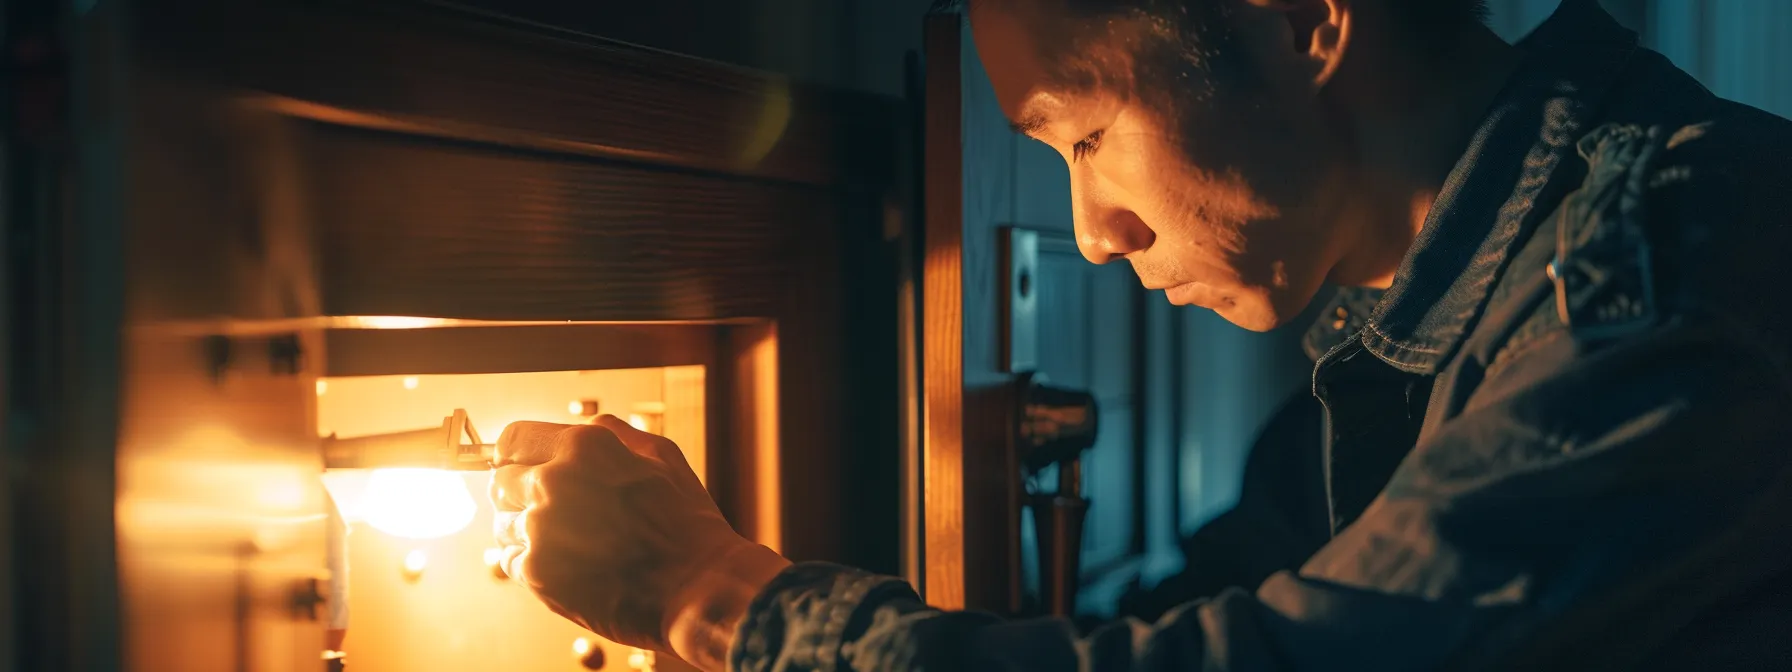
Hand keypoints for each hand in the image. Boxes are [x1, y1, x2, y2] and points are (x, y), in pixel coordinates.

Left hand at [491, 416, 789, 668]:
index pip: (512, 439)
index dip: (515, 456)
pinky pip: (511, 561)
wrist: (698, 588)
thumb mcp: (661, 456)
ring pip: (502, 524)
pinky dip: (531, 564)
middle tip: (552, 513)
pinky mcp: (537, 572)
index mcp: (583, 446)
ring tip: (568, 544)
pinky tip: (568, 565)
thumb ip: (610, 433)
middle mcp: (554, 481)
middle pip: (499, 481)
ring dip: (524, 531)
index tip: (521, 469)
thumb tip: (577, 427)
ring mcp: (542, 528)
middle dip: (519, 495)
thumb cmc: (686, 524)